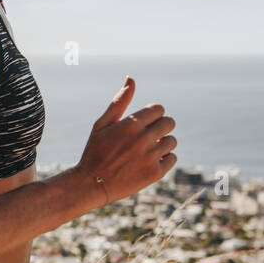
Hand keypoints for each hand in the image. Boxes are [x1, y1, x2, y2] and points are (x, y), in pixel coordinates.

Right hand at [75, 77, 176, 206]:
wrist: (91, 184)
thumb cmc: (95, 151)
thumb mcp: (102, 124)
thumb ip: (119, 101)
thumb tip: (131, 78)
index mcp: (131, 124)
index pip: (159, 109)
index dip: (153, 115)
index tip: (144, 123)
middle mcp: (143, 139)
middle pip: (169, 123)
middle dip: (161, 127)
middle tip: (148, 136)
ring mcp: (150, 157)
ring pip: (172, 141)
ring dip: (163, 143)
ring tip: (147, 150)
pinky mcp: (155, 173)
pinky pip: (172, 158)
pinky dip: (164, 159)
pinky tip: (149, 162)